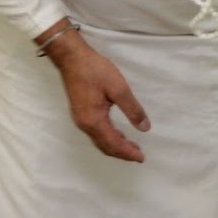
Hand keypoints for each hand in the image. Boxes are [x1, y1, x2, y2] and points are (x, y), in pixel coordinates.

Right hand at [42, 27, 151, 162]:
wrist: (72, 59)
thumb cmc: (96, 71)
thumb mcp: (119, 88)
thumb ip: (132, 109)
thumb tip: (145, 128)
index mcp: (94, 121)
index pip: (114, 144)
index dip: (128, 152)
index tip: (141, 158)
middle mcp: (85, 125)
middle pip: (105, 146)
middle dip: (122, 152)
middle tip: (138, 155)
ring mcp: (81, 119)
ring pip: (100, 140)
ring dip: (115, 146)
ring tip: (131, 146)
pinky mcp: (81, 112)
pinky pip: (96, 133)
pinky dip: (108, 137)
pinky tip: (118, 133)